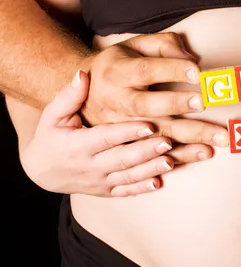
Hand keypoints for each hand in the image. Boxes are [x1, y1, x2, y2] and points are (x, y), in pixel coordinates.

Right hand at [20, 70, 176, 196]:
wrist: (42, 170)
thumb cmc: (52, 136)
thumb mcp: (53, 115)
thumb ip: (69, 96)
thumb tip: (82, 75)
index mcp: (77, 145)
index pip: (106, 137)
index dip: (128, 132)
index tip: (149, 124)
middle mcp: (90, 166)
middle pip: (122, 159)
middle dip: (146, 151)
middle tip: (168, 142)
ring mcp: (99, 181)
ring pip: (128, 177)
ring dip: (151, 170)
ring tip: (172, 161)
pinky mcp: (107, 191)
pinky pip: (126, 191)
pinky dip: (143, 188)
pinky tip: (160, 183)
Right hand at [81, 32, 228, 160]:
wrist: (83, 97)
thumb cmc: (119, 67)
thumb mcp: (133, 46)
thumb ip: (162, 46)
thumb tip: (190, 58)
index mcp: (116, 73)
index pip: (145, 70)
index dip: (171, 70)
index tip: (198, 72)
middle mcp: (115, 102)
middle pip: (146, 106)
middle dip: (175, 105)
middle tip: (204, 103)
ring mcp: (117, 128)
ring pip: (151, 136)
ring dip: (185, 140)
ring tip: (215, 141)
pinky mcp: (123, 148)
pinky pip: (151, 157)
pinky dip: (177, 158)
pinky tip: (201, 154)